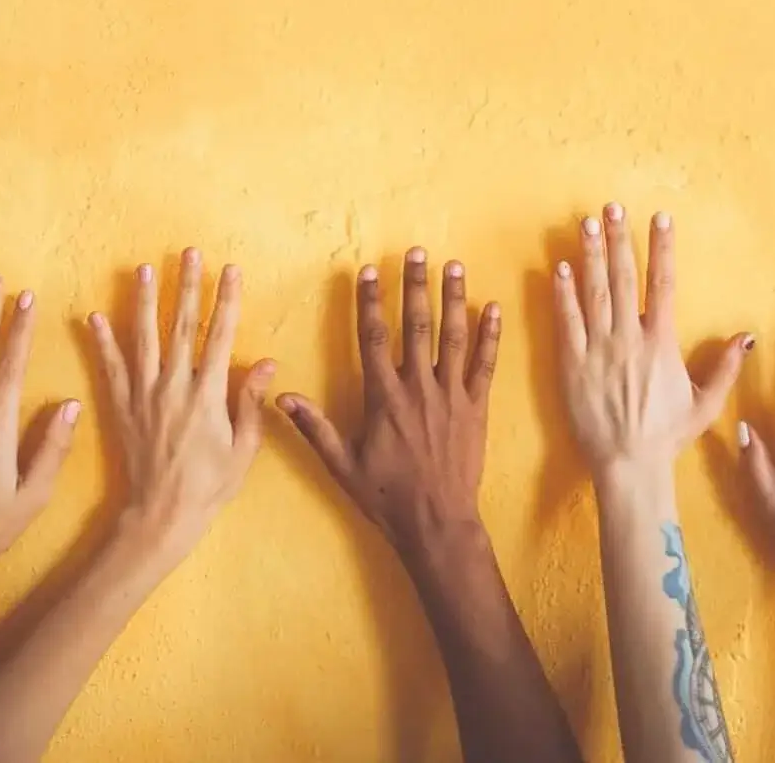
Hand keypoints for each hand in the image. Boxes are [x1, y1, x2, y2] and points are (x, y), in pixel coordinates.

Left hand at [87, 250, 275, 561]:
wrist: (161, 513)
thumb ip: (251, 403)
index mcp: (207, 394)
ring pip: (143, 337)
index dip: (226, 300)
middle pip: (181, 326)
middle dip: (186, 286)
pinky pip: (110, 368)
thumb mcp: (243, 448)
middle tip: (188, 253)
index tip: (230, 270)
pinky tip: (93, 315)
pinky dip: (101, 341)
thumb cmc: (209, 486)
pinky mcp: (121, 407)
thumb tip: (266, 362)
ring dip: (144, 300)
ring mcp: (143, 394)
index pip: (220, 335)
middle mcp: (173, 386)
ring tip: (144, 268)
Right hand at [277, 249, 499, 554]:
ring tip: (453, 265)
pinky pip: (485, 365)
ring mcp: (452, 396)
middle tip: (418, 251)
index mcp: (384, 398)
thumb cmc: (386, 496)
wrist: (437, 522)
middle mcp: (419, 388)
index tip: (370, 271)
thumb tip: (282, 396)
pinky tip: (493, 308)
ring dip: (453, 298)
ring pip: (454, 337)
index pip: (374, 338)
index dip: (371, 302)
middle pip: (417, 326)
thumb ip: (314, 427)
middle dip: (415, 286)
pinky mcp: (477, 408)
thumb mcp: (341, 465)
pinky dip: (489, 335)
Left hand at [552, 203, 753, 484]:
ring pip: (593, 292)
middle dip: (618, 240)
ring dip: (590, 255)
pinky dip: (563, 294)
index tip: (660, 218)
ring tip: (586, 224)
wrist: (628, 463)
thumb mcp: (705, 403)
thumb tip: (747, 337)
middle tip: (611, 207)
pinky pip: (567, 322)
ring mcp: (599, 349)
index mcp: (661, 343)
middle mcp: (629, 338)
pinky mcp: (573, 364)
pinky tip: (560, 268)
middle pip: (623, 278)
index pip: (663, 284)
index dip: (661, 248)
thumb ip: (726, 367)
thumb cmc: (667, 436)